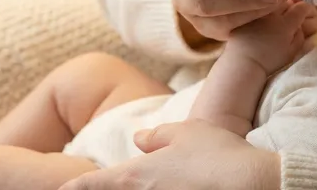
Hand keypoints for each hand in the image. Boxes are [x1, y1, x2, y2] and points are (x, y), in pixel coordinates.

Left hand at [58, 120, 279, 189]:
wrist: (254, 184)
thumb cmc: (218, 154)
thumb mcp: (187, 132)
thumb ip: (158, 135)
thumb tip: (140, 138)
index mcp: (134, 175)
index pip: (90, 185)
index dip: (73, 188)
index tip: (62, 189)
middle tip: (99, 186)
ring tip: (148, 184)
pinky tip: (177, 189)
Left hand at [226, 1, 311, 74]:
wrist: (243, 64)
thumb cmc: (270, 61)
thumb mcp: (292, 52)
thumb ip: (300, 35)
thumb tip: (300, 25)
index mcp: (286, 23)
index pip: (302, 7)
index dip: (306, 10)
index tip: (304, 15)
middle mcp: (271, 14)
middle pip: (286, 1)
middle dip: (290, 6)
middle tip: (289, 16)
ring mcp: (257, 12)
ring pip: (270, 2)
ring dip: (275, 5)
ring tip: (274, 17)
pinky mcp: (243, 14)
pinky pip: (256, 6)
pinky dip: (260, 10)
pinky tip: (259, 20)